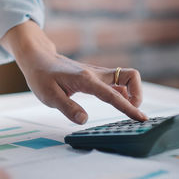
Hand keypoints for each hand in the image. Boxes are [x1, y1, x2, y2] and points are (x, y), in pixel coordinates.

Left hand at [0, 21, 147, 124]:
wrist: (38, 58)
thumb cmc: (41, 76)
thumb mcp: (49, 96)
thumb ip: (68, 108)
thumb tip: (84, 120)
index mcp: (86, 80)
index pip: (113, 94)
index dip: (128, 107)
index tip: (141, 118)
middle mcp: (96, 74)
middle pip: (129, 76)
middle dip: (137, 94)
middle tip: (131, 111)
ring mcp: (97, 74)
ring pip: (125, 77)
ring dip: (131, 93)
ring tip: (124, 109)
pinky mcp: (96, 76)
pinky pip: (117, 81)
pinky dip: (122, 91)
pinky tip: (114, 101)